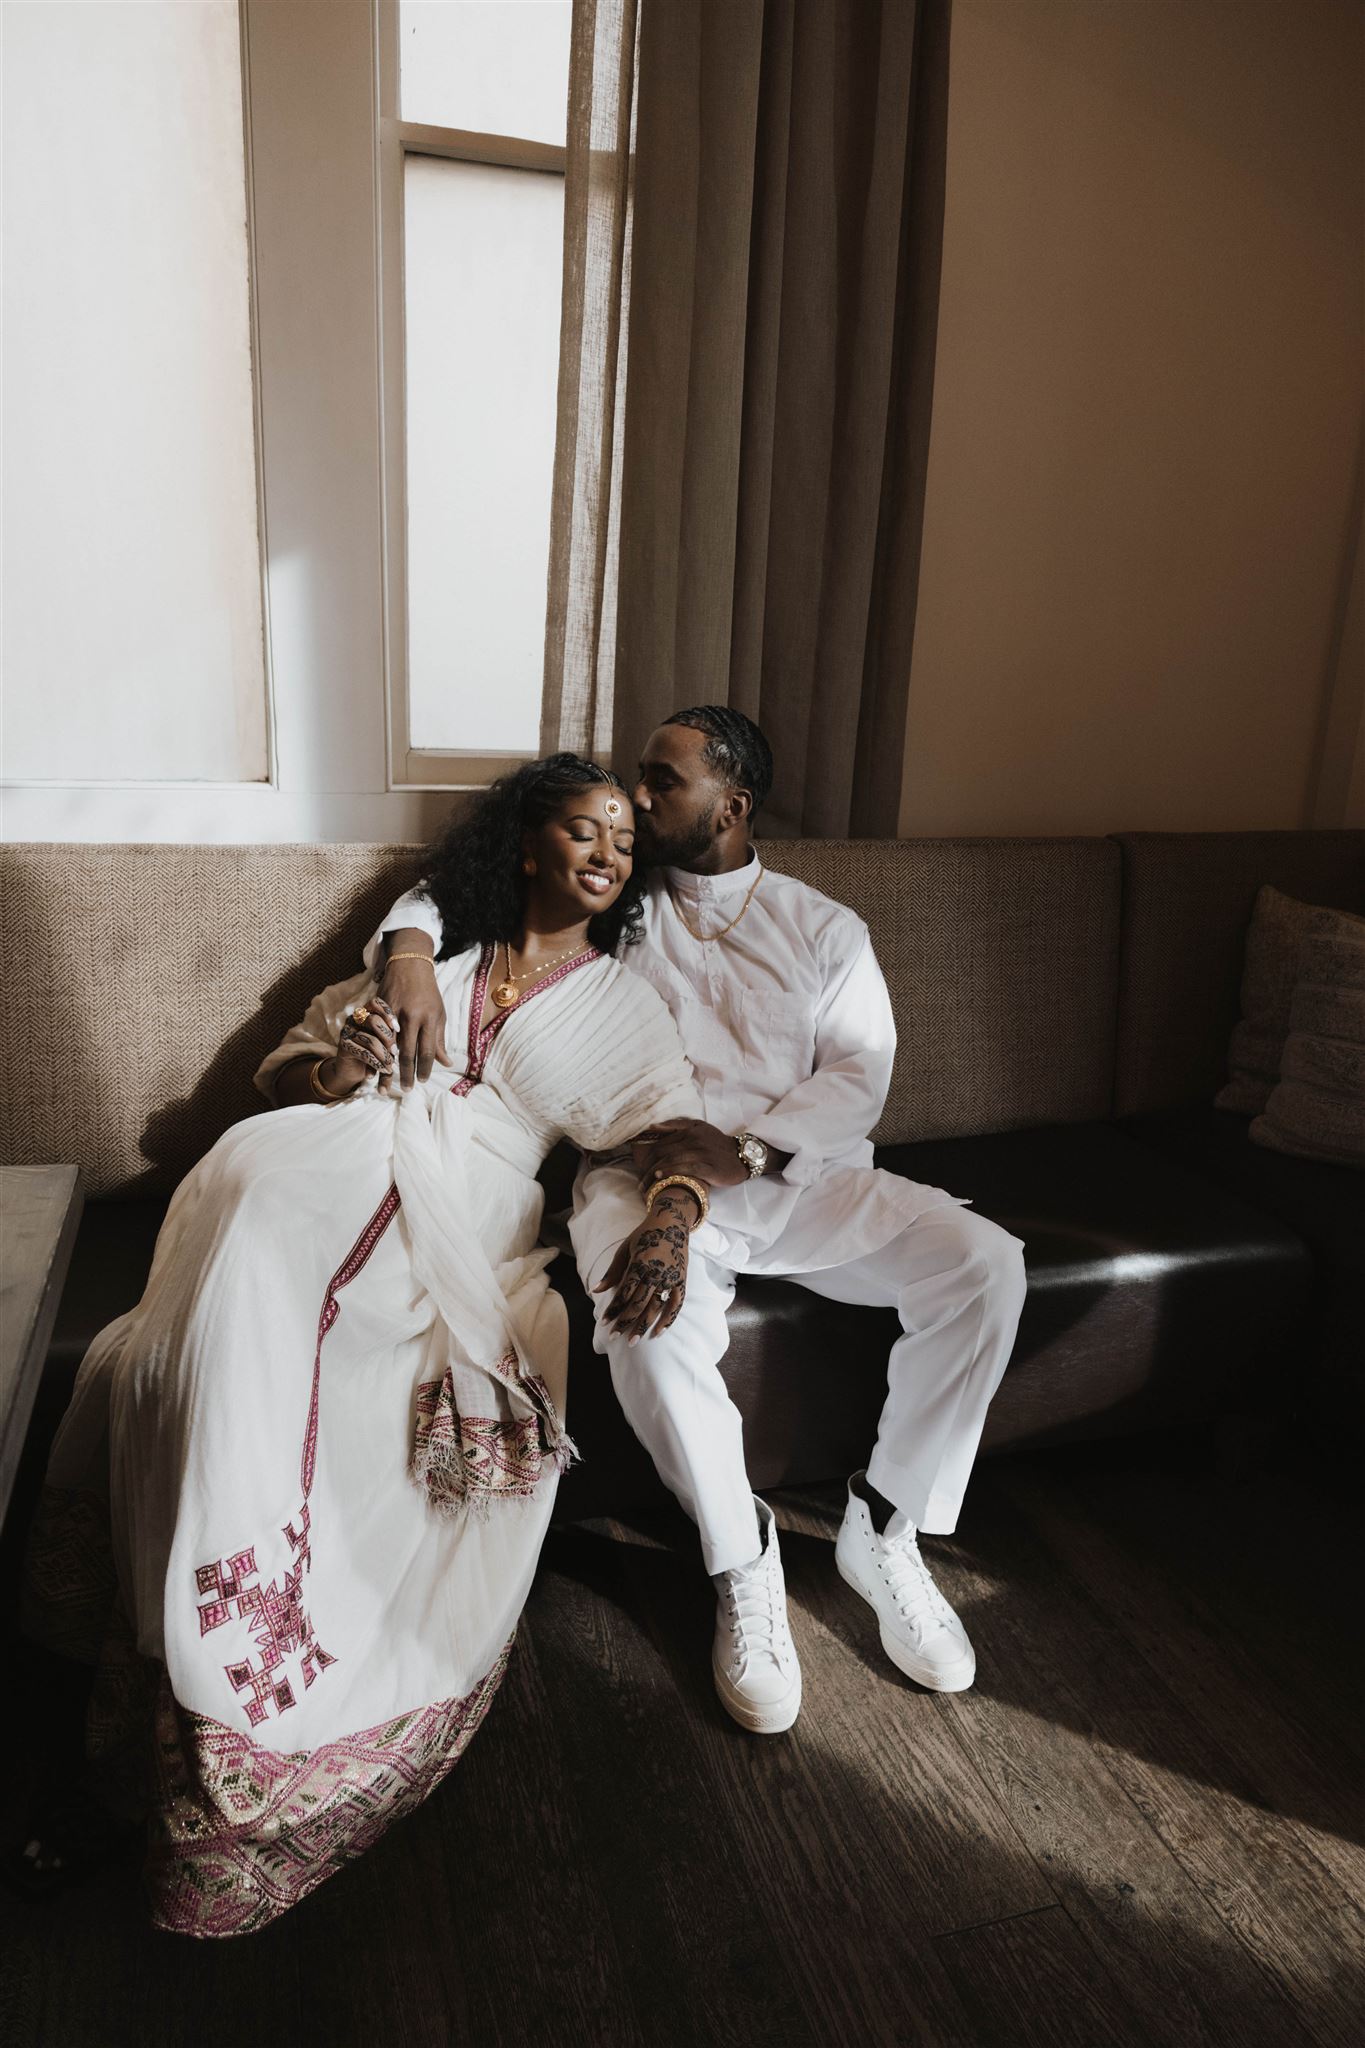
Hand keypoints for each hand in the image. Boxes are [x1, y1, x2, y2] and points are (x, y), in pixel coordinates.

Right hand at [329, 997, 399, 1092]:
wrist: (352, 1071)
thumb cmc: (374, 1053)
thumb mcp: (384, 1043)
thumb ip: (392, 1035)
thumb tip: (409, 1038)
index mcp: (365, 1012)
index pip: (375, 1003)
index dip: (388, 1014)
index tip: (398, 1029)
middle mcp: (354, 1019)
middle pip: (374, 1021)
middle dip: (388, 1038)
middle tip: (396, 1051)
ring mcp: (347, 1031)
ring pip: (371, 1040)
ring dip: (385, 1055)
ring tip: (392, 1066)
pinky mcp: (344, 1046)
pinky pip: (365, 1053)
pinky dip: (378, 1064)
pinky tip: (385, 1070)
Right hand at [378, 936, 452, 1088]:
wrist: (409, 964)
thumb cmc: (427, 992)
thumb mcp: (438, 1014)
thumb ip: (439, 1040)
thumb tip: (446, 1063)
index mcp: (429, 1019)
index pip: (427, 1050)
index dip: (425, 1069)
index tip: (423, 1082)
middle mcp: (411, 1016)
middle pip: (407, 1052)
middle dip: (406, 1074)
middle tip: (405, 1090)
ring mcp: (393, 1012)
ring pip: (388, 1045)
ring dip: (387, 1066)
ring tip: (387, 1082)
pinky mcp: (378, 1007)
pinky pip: (375, 1033)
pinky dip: (374, 1050)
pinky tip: (374, 1062)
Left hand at [595, 1189, 695, 1341]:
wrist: (672, 1222)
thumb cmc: (644, 1235)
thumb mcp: (625, 1249)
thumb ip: (612, 1271)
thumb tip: (596, 1290)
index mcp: (640, 1263)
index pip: (624, 1293)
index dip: (613, 1309)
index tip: (604, 1323)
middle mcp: (656, 1273)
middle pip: (638, 1304)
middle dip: (625, 1322)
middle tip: (613, 1337)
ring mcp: (671, 1278)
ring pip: (656, 1308)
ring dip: (643, 1326)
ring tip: (633, 1341)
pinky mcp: (682, 1281)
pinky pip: (676, 1305)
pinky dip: (668, 1320)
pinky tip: (658, 1333)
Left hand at [631, 1117, 746, 1192]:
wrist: (742, 1156)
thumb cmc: (717, 1143)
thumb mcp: (699, 1127)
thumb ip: (677, 1125)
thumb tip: (652, 1127)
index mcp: (690, 1130)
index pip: (662, 1142)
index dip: (647, 1155)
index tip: (638, 1168)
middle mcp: (694, 1140)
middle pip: (664, 1152)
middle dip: (647, 1167)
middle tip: (639, 1181)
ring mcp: (702, 1153)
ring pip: (672, 1160)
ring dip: (655, 1172)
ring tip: (644, 1184)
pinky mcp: (709, 1167)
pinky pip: (686, 1169)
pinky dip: (671, 1172)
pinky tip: (660, 1177)